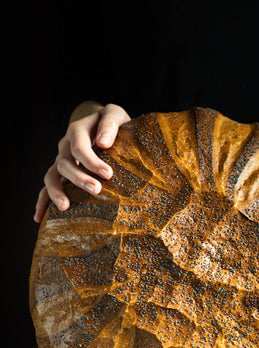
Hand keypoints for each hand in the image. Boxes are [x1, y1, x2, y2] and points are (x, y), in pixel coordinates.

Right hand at [34, 103, 130, 222]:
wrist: (105, 128)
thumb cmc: (114, 124)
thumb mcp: (115, 115)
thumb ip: (110, 124)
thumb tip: (103, 143)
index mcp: (76, 131)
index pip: (79, 146)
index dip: (92, 161)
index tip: (108, 174)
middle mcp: (65, 147)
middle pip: (65, 164)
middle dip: (79, 178)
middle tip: (96, 189)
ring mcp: (61, 162)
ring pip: (51, 177)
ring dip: (57, 192)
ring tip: (65, 206)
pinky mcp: (62, 176)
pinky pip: (46, 188)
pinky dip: (42, 202)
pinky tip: (39, 218)